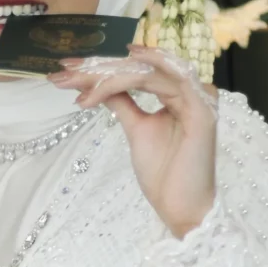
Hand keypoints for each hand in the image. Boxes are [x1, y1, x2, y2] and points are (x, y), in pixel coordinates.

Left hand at [55, 46, 215, 239]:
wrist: (180, 207)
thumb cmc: (163, 173)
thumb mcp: (135, 128)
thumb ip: (121, 101)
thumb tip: (95, 83)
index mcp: (177, 94)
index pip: (135, 72)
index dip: (101, 68)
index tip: (66, 70)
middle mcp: (190, 90)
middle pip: (140, 68)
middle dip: (99, 68)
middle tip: (64, 70)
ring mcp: (199, 97)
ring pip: (150, 72)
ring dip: (112, 72)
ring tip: (77, 77)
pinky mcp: (203, 108)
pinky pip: (175, 78)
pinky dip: (149, 68)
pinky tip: (128, 59)